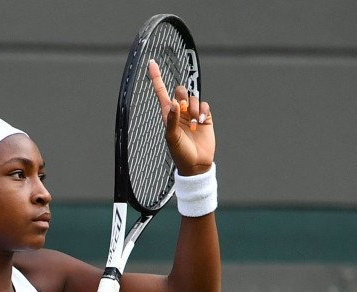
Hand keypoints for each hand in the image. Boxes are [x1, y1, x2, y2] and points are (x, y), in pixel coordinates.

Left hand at [149, 59, 214, 175]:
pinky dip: (202, 111)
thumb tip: (174, 102)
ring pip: (193, 98)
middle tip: (183, 109)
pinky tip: (201, 121)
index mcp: (168, 113)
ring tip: (194, 125)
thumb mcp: (171, 138)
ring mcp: (192, 113)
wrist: (196, 164)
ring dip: (193, 109)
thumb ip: (172, 120)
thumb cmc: (180, 153)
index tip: (152, 63)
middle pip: (180, 90)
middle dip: (183, 96)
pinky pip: (204, 104)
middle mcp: (179, 111)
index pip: (161, 91)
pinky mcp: (205, 117)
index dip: (156, 77)